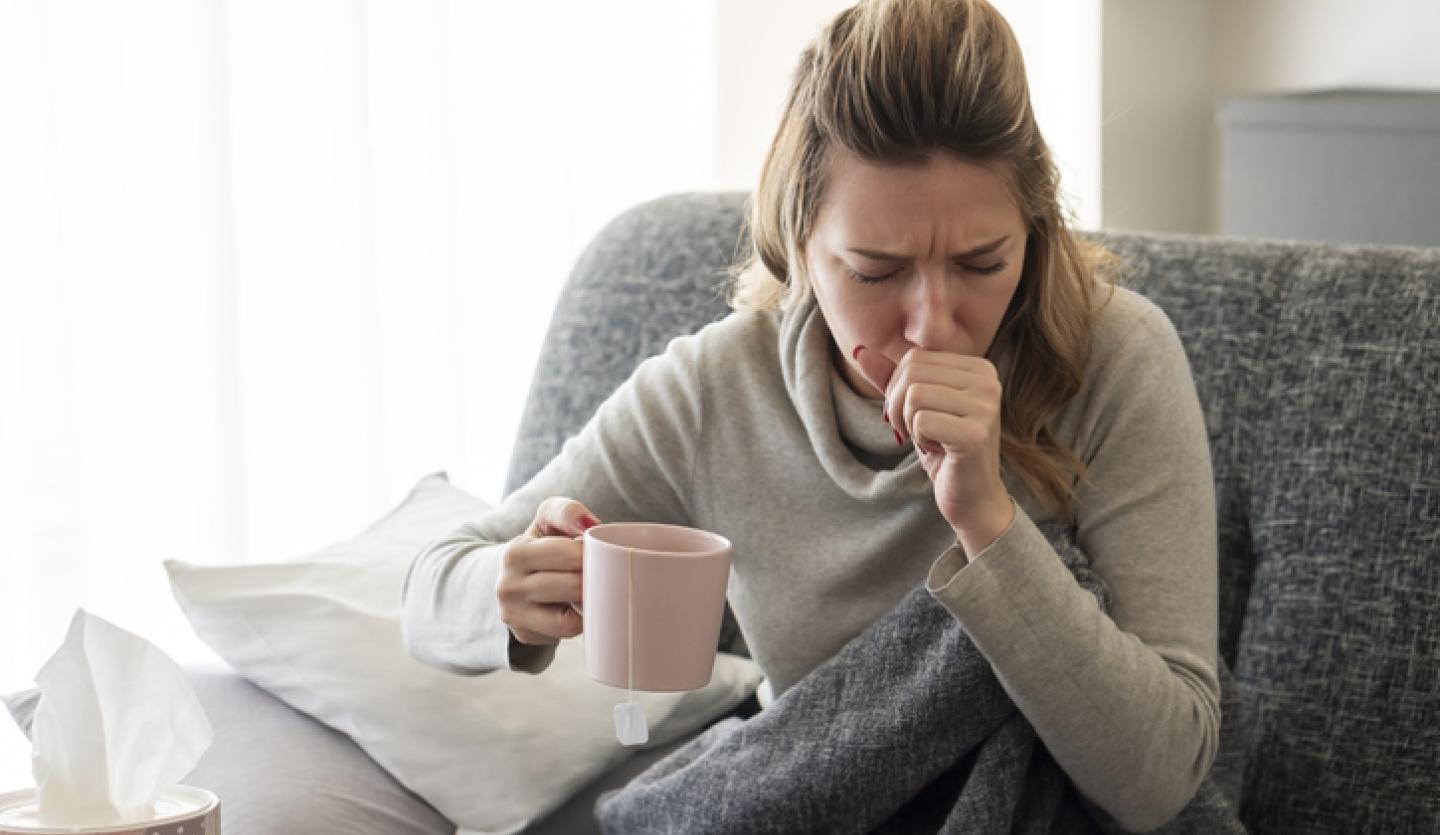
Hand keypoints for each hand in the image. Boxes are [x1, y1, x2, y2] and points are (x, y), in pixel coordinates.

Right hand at [496, 497, 600, 646]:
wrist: (514, 580)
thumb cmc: (542, 547)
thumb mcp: (547, 521)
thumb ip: (566, 512)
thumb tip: (589, 525)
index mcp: (516, 552)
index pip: (570, 554)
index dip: (592, 553)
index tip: (596, 551)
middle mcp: (508, 585)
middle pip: (574, 585)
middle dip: (594, 579)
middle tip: (602, 573)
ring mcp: (514, 614)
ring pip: (569, 617)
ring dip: (588, 602)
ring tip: (591, 590)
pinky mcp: (524, 634)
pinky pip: (566, 631)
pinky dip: (580, 621)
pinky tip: (578, 608)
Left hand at [853, 345, 1013, 554]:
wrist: (971, 498)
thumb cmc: (944, 449)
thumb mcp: (915, 408)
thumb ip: (892, 379)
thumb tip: (860, 351)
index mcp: (979, 368)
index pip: (914, 359)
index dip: (898, 390)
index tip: (914, 417)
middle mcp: (989, 381)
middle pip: (912, 374)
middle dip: (899, 407)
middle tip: (915, 432)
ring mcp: (986, 407)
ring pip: (914, 396)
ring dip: (909, 425)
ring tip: (931, 441)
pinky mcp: (976, 433)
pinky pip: (920, 421)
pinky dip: (919, 440)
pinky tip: (940, 452)